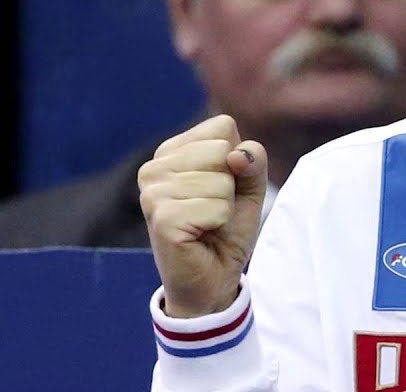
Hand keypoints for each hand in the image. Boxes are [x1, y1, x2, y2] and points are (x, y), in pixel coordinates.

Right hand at [138, 115, 268, 317]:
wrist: (211, 280)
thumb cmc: (226, 230)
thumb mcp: (249, 188)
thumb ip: (253, 160)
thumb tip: (236, 155)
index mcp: (171, 151)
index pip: (223, 127)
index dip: (237, 159)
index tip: (222, 187)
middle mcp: (154, 167)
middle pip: (223, 150)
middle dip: (231, 184)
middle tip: (214, 210)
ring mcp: (152, 192)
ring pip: (222, 180)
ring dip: (225, 207)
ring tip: (207, 224)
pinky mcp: (161, 218)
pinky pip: (216, 207)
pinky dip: (220, 223)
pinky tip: (201, 235)